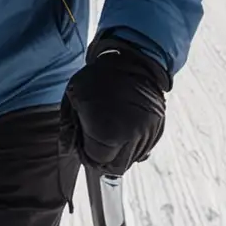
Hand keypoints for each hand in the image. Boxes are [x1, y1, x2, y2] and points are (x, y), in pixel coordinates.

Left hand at [59, 35, 170, 177]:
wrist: (131, 59)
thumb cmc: (97, 78)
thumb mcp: (73, 99)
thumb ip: (68, 129)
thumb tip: (68, 151)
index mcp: (106, 132)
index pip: (96, 161)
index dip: (87, 154)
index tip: (84, 141)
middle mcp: (131, 136)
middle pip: (116, 167)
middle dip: (104, 157)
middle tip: (97, 141)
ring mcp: (147, 133)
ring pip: (131, 159)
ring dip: (119, 151)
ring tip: (111, 129)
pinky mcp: (158, 127)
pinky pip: (144, 148)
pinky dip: (133, 144)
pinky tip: (124, 126)